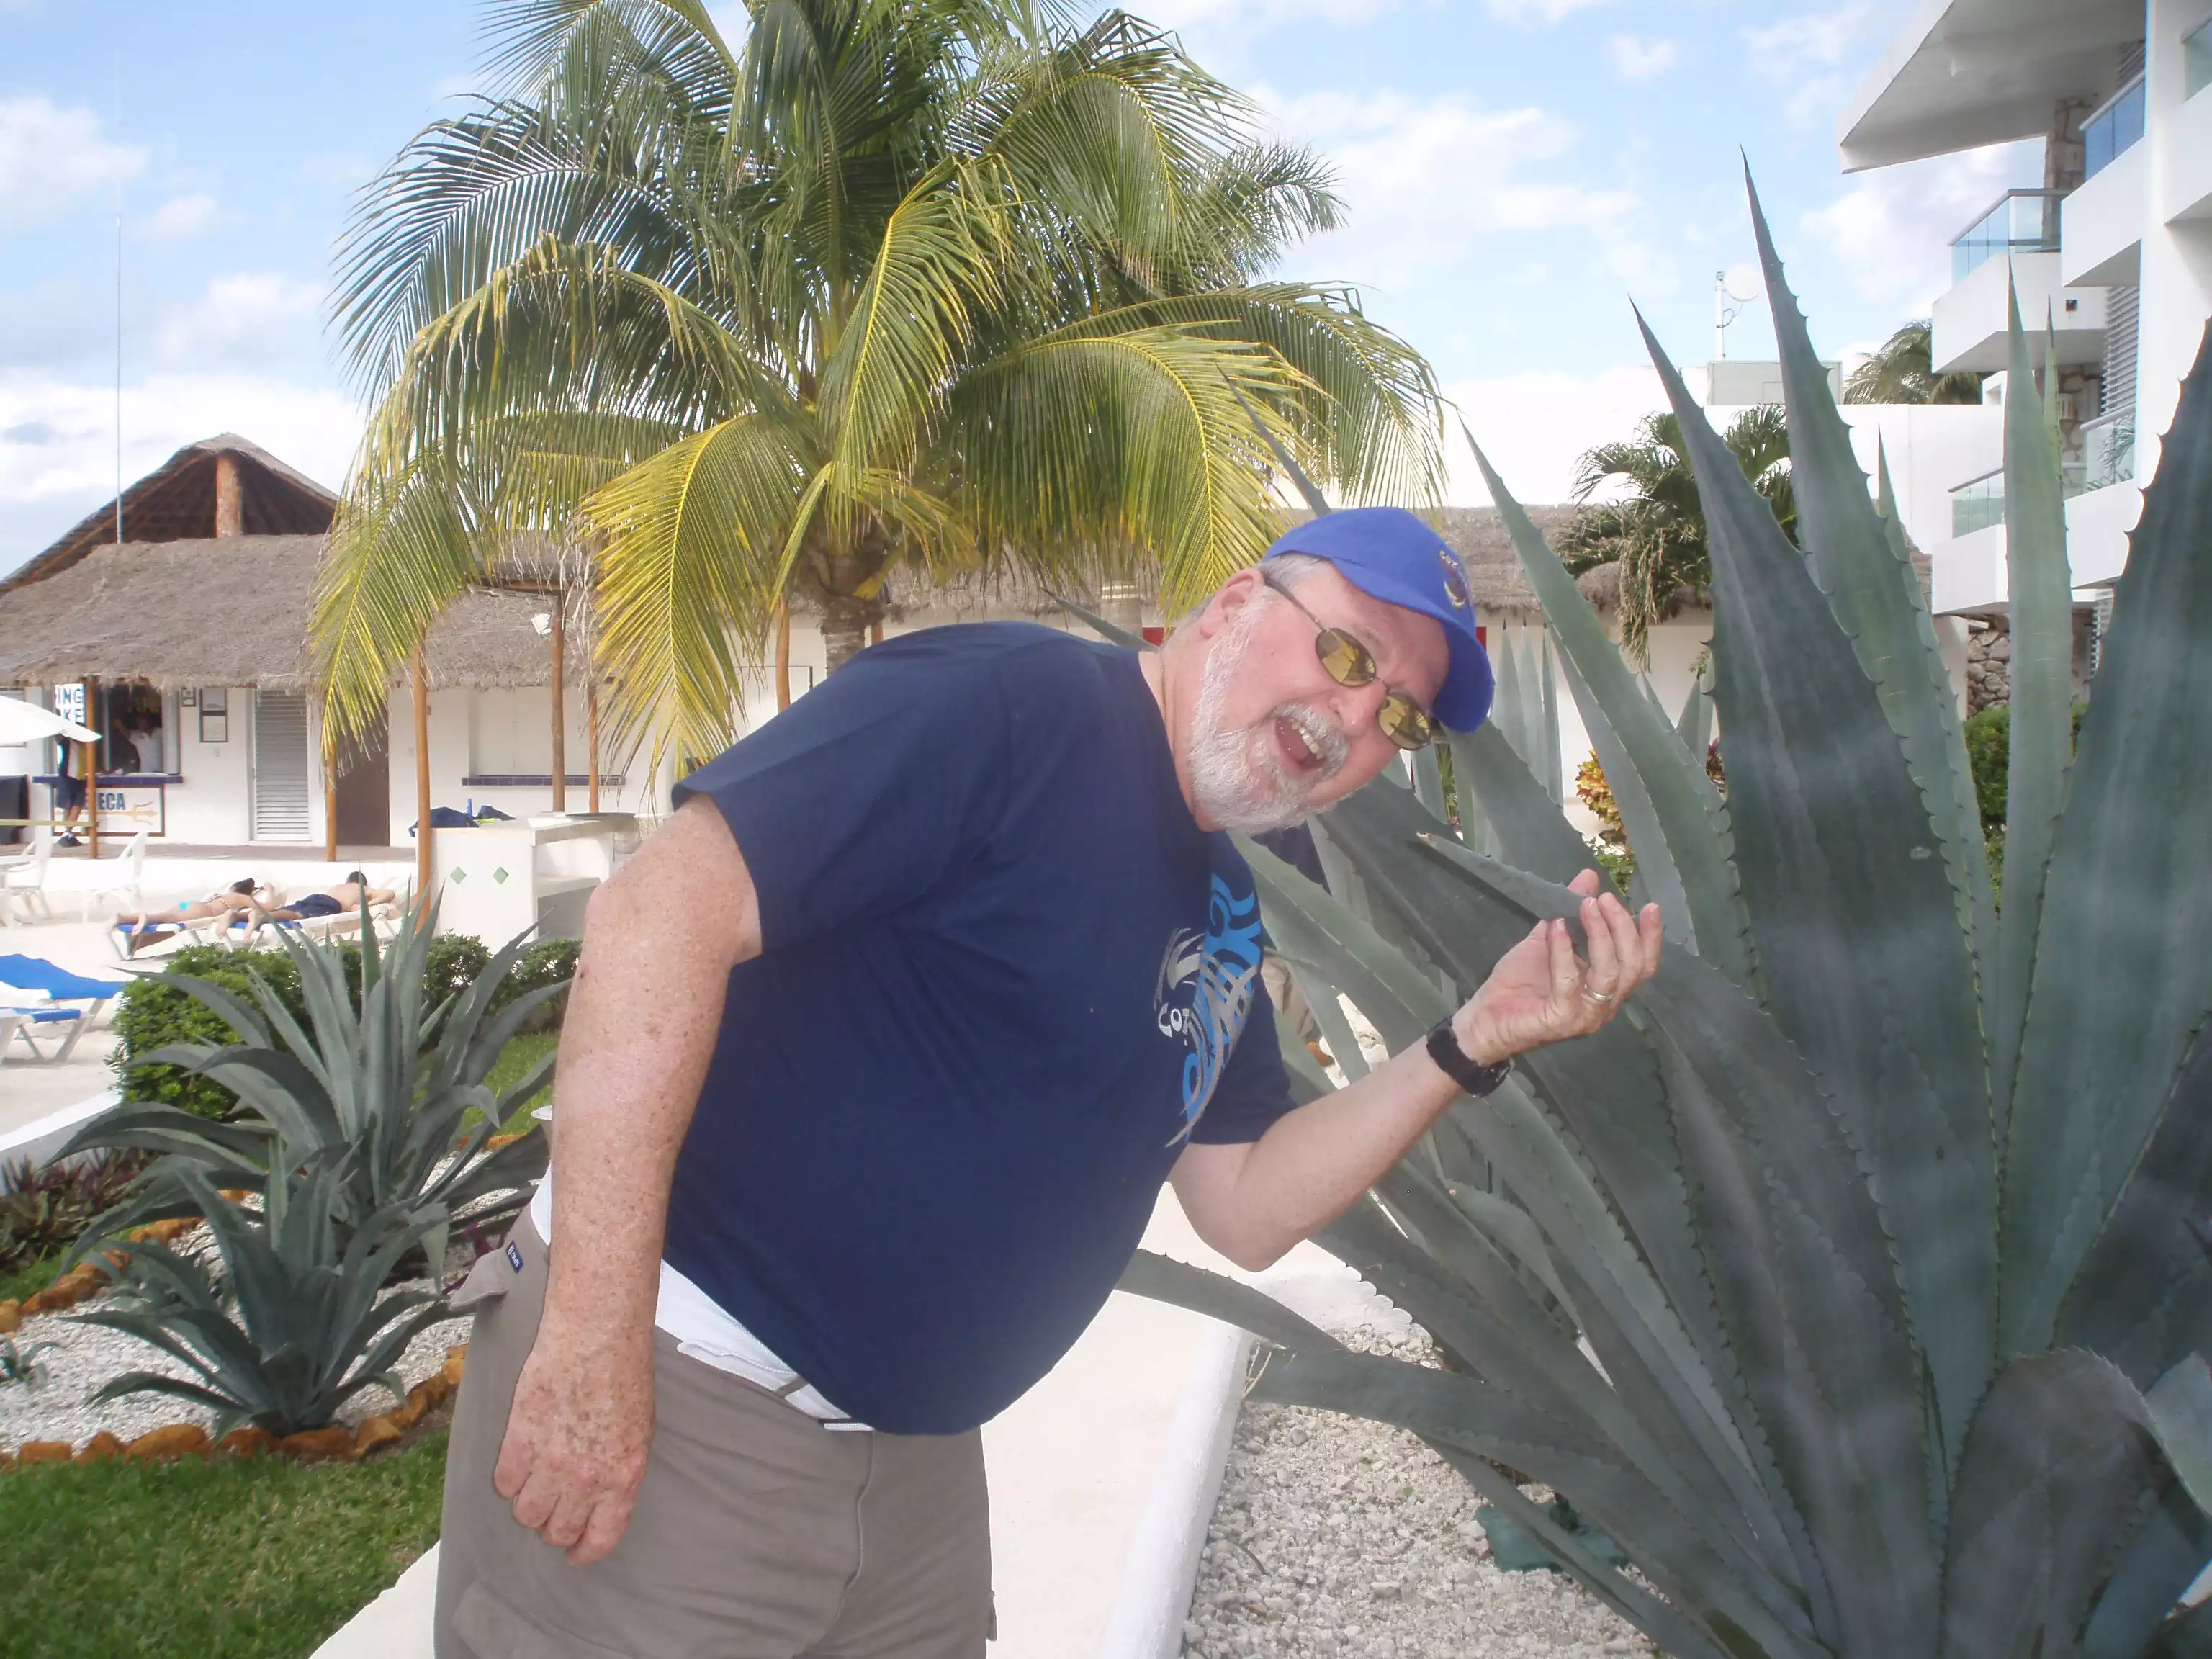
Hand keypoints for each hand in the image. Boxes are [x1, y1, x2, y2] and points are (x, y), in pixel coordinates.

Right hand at [492, 1321, 654, 1564]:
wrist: (595, 1337)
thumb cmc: (624, 1377)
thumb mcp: (639, 1432)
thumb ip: (618, 1471)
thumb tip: (601, 1498)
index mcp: (622, 1478)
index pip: (599, 1538)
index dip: (584, 1551)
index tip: (575, 1553)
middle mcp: (585, 1480)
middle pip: (556, 1530)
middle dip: (555, 1525)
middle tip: (554, 1506)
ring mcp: (550, 1464)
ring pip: (526, 1514)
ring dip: (529, 1503)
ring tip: (536, 1480)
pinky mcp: (519, 1443)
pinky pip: (505, 1484)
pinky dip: (510, 1478)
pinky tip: (520, 1458)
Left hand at [1456, 870, 1662, 1064]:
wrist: (1484, 1017)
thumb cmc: (1518, 983)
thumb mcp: (1547, 939)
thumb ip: (1569, 911)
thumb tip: (1589, 877)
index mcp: (1607, 987)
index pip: (1642, 964)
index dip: (1650, 936)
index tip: (1650, 906)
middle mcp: (1605, 1004)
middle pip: (1632, 966)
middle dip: (1623, 928)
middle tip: (1605, 899)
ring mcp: (1587, 1015)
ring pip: (1609, 973)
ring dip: (1601, 935)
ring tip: (1587, 905)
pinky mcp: (1563, 1019)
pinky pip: (1571, 981)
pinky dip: (1564, 951)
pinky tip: (1557, 927)